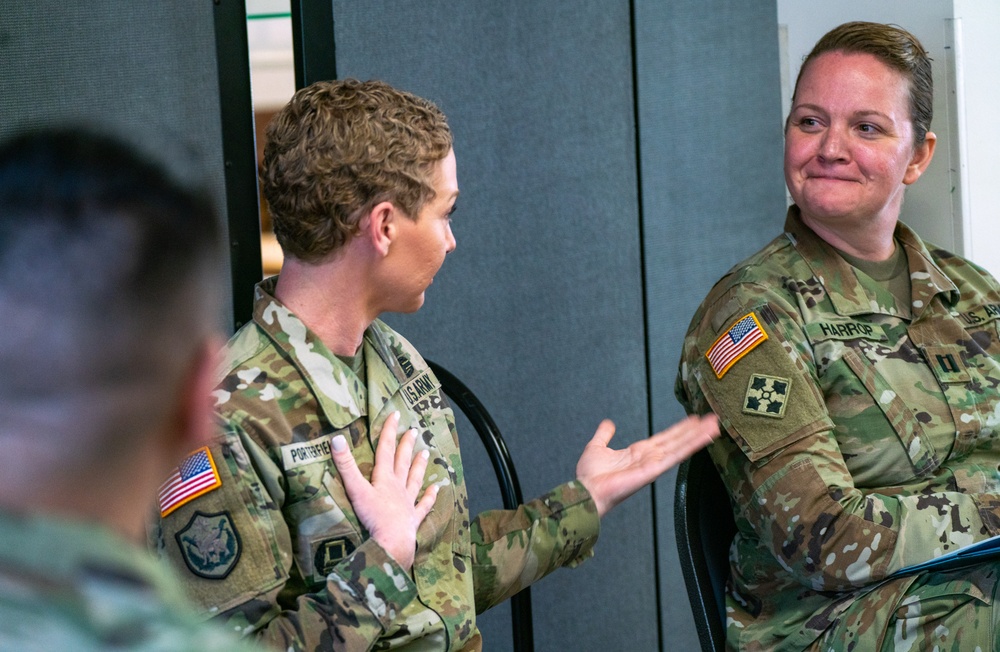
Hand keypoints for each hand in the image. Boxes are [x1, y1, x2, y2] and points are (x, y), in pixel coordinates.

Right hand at [330, 411, 438, 569]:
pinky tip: (436, 490)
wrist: (392, 543)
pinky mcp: (412, 520)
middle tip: (413, 430)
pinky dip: (430, 497)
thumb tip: (336, 438)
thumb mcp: (355, 490)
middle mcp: (398, 487)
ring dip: (419, 466)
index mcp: (384, 478)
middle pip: (402, 462)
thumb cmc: (373, 517)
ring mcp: (407, 503)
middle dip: (406, 445)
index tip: (395, 414)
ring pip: (414, 480)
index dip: (389, 431)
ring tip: (425, 453)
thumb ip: (346, 465)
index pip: (386, 449)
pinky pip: (423, 506)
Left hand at [575, 414, 718, 517]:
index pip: (665, 438)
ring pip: (681, 447)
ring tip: (714, 425)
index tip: (693, 419)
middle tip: (712, 419)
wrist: (586, 491)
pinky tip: (704, 437)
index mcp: (639, 453)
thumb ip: (604, 435)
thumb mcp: (597, 447)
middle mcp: (650, 458)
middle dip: (694, 430)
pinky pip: (676, 455)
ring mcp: (654, 464)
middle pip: (677, 441)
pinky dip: (691, 445)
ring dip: (698, 436)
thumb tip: (608, 423)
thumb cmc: (590, 476)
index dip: (680, 429)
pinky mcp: (653, 470)